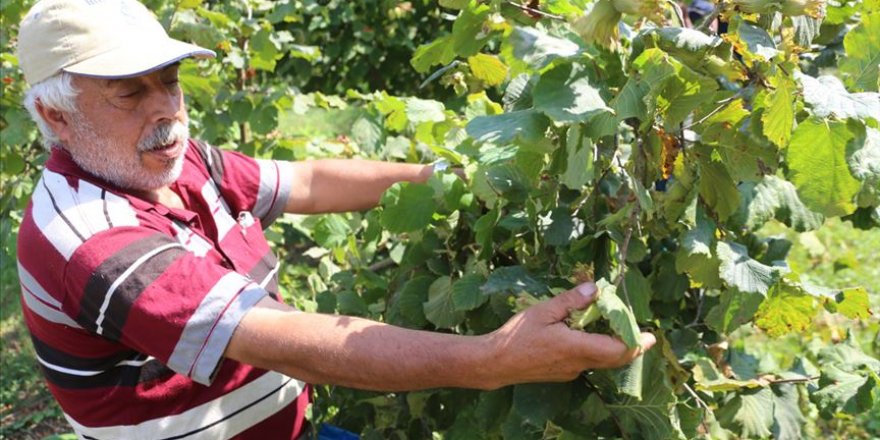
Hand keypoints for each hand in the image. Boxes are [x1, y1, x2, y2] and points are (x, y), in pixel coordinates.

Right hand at [481, 282, 655, 387]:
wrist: (495, 363)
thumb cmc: (516, 336)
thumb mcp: (543, 311)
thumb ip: (571, 300)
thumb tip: (594, 288)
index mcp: (576, 348)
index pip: (617, 350)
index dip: (635, 343)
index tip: (649, 335)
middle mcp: (578, 364)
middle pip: (615, 360)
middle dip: (631, 348)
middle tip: (645, 336)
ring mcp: (570, 371)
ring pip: (602, 362)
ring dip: (614, 349)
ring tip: (620, 332)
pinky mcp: (562, 373)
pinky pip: (588, 363)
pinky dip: (597, 351)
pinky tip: (590, 337)